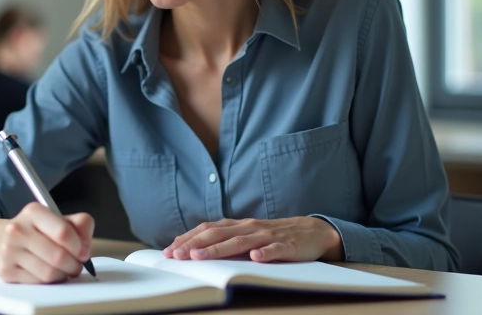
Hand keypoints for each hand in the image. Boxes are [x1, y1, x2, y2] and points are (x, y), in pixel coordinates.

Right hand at [0, 202, 94, 283]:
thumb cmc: (34, 231)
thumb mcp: (56, 219)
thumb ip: (80, 225)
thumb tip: (85, 247)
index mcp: (33, 212)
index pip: (64, 232)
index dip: (80, 246)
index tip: (82, 252)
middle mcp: (17, 229)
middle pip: (59, 256)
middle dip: (74, 265)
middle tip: (76, 265)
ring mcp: (9, 251)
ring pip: (49, 273)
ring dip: (63, 275)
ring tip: (63, 270)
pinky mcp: (6, 271)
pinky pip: (37, 283)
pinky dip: (49, 282)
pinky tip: (48, 274)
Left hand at [163, 217, 343, 262]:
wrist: (312, 231)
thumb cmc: (274, 236)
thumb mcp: (247, 235)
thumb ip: (225, 240)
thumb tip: (194, 249)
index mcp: (238, 225)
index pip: (208, 229)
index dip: (188, 238)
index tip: (169, 251)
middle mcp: (249, 227)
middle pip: (218, 234)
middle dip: (195, 244)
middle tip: (177, 256)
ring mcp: (268, 236)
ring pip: (240, 241)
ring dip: (219, 249)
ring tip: (200, 256)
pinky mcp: (288, 246)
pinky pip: (275, 249)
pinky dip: (264, 252)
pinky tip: (255, 257)